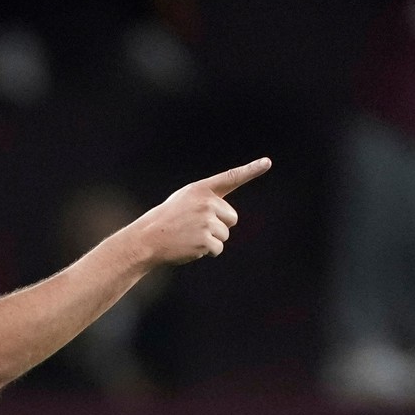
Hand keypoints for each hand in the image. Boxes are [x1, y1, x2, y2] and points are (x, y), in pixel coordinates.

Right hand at [130, 157, 270, 264]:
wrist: (147, 239)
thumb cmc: (166, 221)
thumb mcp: (184, 202)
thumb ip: (206, 202)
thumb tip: (228, 218)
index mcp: (200, 189)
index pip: (230, 177)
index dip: (250, 170)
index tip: (267, 162)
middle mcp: (206, 202)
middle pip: (232, 218)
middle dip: (219, 226)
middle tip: (195, 227)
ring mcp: (206, 221)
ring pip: (225, 235)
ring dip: (211, 240)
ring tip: (188, 236)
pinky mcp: (204, 240)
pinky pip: (218, 249)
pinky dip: (206, 252)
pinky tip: (190, 246)